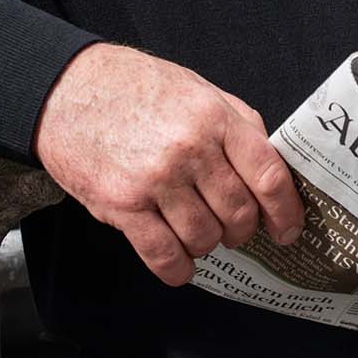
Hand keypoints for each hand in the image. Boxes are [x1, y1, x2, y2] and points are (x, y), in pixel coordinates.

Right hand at [32, 42, 303, 286]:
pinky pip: (164, 256)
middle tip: (234, 228)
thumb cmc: (137, 88)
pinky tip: (180, 262)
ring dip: (208, 245)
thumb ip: (236, 125)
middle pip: (239, 214)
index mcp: (215, 118)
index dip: (286, 210)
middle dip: (242, 230)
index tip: (288, 230)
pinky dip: (179, 269)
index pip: (268, 175)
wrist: (69, 90)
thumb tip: (270, 167)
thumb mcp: (198, 90)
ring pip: (205, 238)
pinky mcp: (122, 206)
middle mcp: (190, 149)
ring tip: (198, 232)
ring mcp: (156, 180)